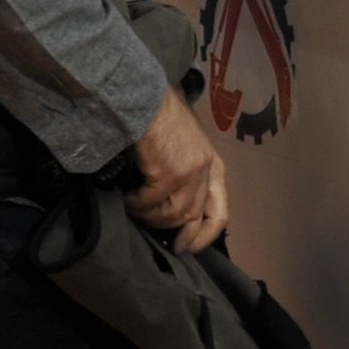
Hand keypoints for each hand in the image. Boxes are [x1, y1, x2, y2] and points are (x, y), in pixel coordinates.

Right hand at [128, 89, 228, 253]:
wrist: (147, 99)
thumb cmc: (163, 119)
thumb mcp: (186, 147)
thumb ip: (187, 173)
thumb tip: (174, 206)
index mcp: (214, 167)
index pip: (220, 213)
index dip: (205, 237)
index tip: (187, 249)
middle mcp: (206, 172)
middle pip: (192, 218)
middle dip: (171, 232)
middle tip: (155, 237)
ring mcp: (190, 173)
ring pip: (170, 215)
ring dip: (149, 216)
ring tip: (135, 207)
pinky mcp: (169, 174)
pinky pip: (149, 204)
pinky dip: (136, 205)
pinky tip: (127, 196)